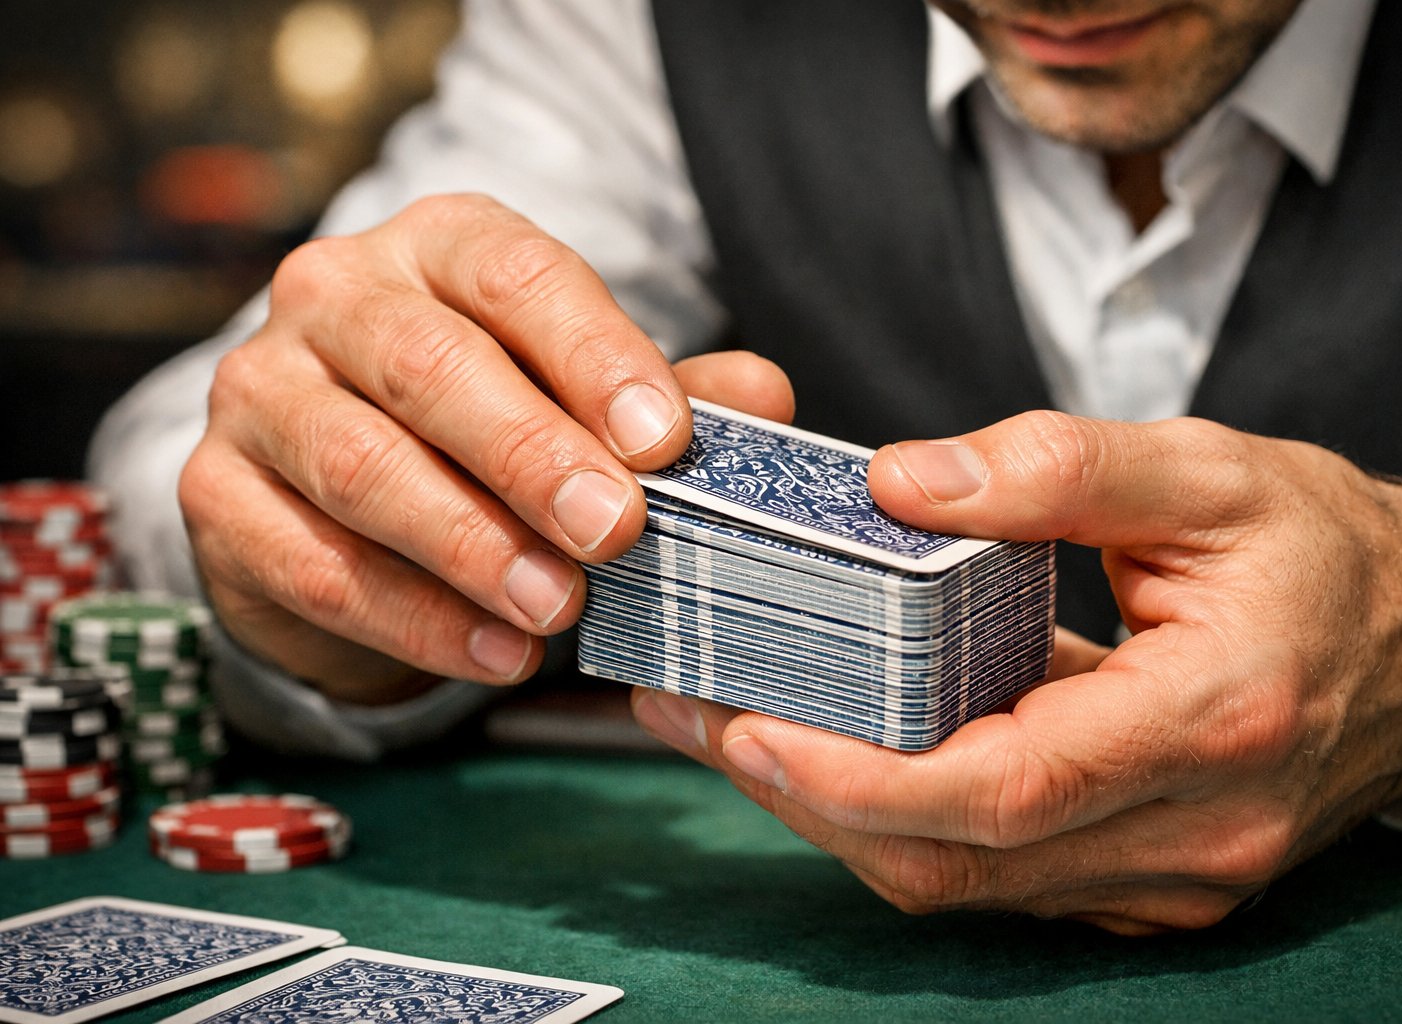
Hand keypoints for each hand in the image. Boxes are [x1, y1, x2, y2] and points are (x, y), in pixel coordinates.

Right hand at [180, 193, 784, 703]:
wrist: (333, 488)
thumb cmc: (483, 424)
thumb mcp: (579, 394)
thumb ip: (668, 396)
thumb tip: (765, 396)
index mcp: (441, 247)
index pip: (518, 279)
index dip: (596, 358)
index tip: (666, 442)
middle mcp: (336, 296)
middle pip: (431, 366)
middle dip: (530, 454)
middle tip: (614, 531)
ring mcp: (262, 390)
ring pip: (361, 465)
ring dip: (471, 546)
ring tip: (558, 609)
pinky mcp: (217, 491)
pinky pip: (312, 561)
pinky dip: (410, 616)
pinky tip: (492, 653)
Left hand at [632, 412, 1401, 933]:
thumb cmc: (1326, 550)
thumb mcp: (1207, 470)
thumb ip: (1054, 470)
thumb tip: (898, 482)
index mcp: (1215, 720)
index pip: (1007, 787)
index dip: (863, 776)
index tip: (748, 728)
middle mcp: (1193, 828)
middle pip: (962, 859)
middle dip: (812, 800)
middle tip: (698, 716)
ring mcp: (1174, 873)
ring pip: (969, 884)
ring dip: (842, 817)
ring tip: (736, 727)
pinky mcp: (1151, 877)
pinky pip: (1002, 876)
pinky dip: (906, 826)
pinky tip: (839, 755)